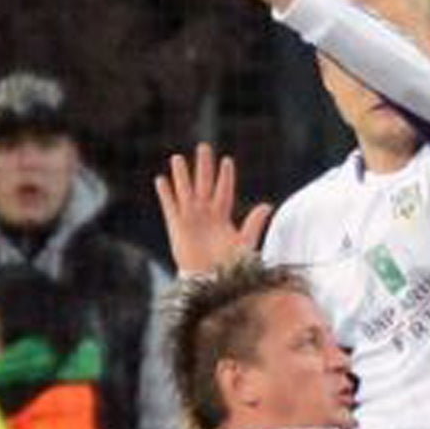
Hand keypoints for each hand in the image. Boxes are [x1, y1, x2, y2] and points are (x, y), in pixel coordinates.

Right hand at [156, 143, 271, 274]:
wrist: (209, 281)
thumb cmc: (230, 266)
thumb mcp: (244, 244)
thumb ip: (254, 224)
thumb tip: (267, 205)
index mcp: (223, 216)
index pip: (224, 191)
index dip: (225, 177)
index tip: (227, 161)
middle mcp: (206, 214)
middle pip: (204, 184)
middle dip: (204, 167)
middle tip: (203, 147)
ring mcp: (190, 218)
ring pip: (185, 191)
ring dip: (182, 175)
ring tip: (177, 158)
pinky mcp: (176, 227)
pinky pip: (170, 206)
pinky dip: (166, 194)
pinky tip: (161, 180)